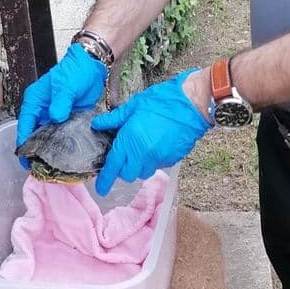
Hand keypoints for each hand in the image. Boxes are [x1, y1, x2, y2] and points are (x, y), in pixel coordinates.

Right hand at [16, 43, 107, 164]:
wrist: (92, 67)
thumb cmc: (74, 72)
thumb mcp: (66, 86)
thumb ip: (61, 102)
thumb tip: (55, 118)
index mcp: (34, 102)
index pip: (25, 126)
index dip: (24, 143)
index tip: (25, 160)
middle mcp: (42, 111)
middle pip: (35, 135)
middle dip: (37, 151)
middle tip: (41, 169)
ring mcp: (55, 117)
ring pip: (49, 138)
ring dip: (51, 151)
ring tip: (54, 167)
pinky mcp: (68, 120)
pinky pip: (63, 136)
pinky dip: (64, 146)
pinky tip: (68, 158)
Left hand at [91, 69, 212, 195]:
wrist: (192, 104)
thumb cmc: (163, 100)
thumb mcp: (134, 105)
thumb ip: (115, 119)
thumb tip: (98, 125)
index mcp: (130, 139)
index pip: (113, 166)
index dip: (105, 179)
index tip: (100, 188)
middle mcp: (143, 153)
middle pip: (128, 175)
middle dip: (123, 170)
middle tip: (124, 157)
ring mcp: (159, 158)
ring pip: (143, 172)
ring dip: (139, 166)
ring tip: (142, 148)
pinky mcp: (172, 160)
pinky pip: (157, 166)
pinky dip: (153, 161)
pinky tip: (156, 145)